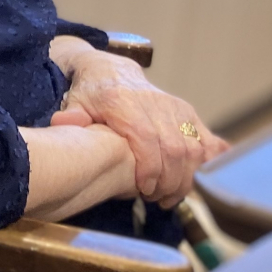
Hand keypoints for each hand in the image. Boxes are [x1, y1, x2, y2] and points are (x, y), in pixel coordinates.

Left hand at [50, 50, 227, 206]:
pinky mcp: (187, 112)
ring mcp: (175, 107)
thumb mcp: (75, 103)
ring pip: (193, 148)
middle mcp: (155, 104)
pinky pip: (207, 139)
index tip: (144, 190)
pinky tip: (197, 180)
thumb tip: (63, 122)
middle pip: (174, 149)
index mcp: (124, 103)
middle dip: (169, 182)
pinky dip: (208, 162)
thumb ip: (72, 117)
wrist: (111, 72)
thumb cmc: (90, 95)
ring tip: (170, 197)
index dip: (150, 169)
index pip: (147, 139)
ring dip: (186, 178)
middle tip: (157, 200)